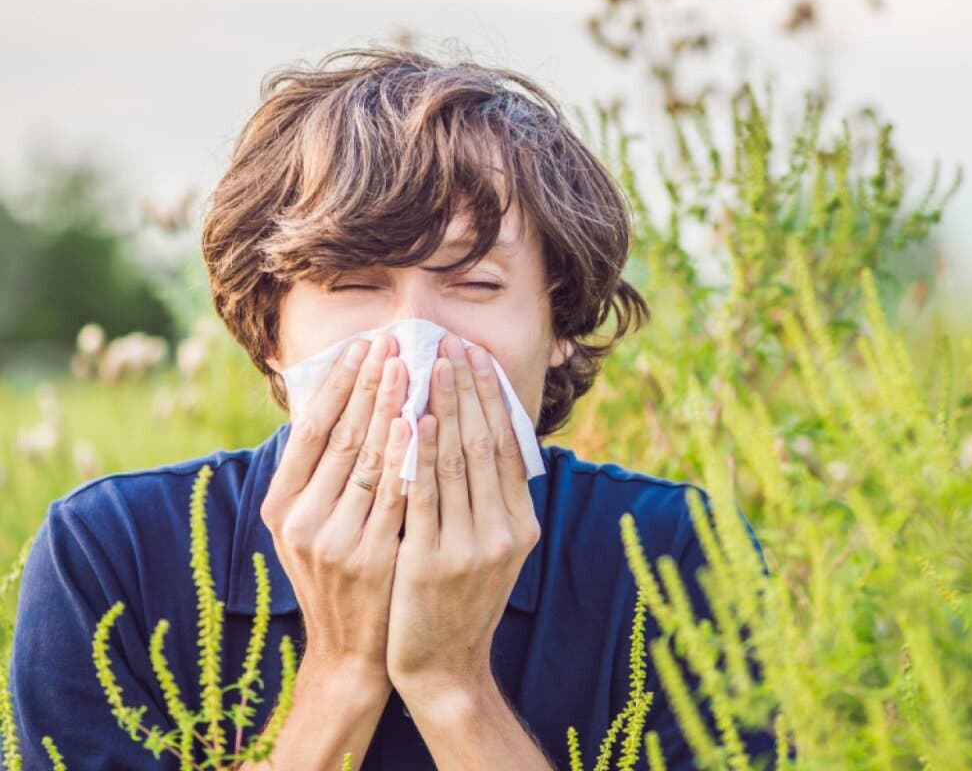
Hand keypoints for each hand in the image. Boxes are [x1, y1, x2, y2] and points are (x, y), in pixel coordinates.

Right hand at [260, 332, 411, 695]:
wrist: (351, 651)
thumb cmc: (337, 577)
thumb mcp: (309, 527)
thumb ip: (318, 475)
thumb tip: (337, 403)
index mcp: (280, 507)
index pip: (309, 430)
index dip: (336, 385)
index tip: (360, 346)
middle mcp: (300, 521)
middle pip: (339, 437)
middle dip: (367, 384)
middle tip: (391, 341)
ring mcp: (334, 541)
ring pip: (366, 460)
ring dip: (389, 408)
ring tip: (408, 366)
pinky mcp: (370, 558)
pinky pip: (393, 496)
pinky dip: (405, 457)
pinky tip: (418, 422)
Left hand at [386, 333, 541, 702]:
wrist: (443, 666)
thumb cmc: (460, 600)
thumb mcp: (493, 550)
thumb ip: (492, 500)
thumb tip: (485, 435)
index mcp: (521, 525)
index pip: (508, 446)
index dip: (492, 398)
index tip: (476, 356)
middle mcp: (504, 532)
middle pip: (485, 444)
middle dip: (468, 389)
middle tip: (452, 344)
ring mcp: (470, 548)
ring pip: (456, 462)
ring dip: (443, 408)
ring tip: (429, 365)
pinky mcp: (430, 561)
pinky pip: (423, 495)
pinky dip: (419, 454)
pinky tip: (411, 419)